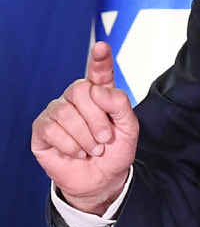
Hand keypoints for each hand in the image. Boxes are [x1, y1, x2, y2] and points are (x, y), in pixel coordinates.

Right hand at [31, 41, 138, 214]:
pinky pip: (52, 129)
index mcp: (100, 94)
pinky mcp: (42, 130)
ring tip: (93, 149)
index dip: (100, 59)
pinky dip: (70, 145)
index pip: (99, 72)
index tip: (102, 47)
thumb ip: (120, 106)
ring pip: (66, 112)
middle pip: (81, 90)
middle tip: (105, 139)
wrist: (102, 180)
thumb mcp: (129, 129)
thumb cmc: (115, 151)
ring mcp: (57, 112)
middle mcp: (76, 99)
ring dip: (85, 137)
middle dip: (96, 119)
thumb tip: (98, 90)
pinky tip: (76, 152)